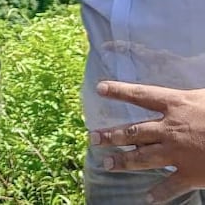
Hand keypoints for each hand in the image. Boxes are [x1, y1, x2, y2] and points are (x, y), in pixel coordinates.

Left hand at [91, 81, 204, 202]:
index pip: (140, 95)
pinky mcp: (190, 174)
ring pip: (141, 158)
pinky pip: (169, 186)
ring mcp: (177, 153)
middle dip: (111, 136)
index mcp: (175, 104)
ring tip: (106, 164)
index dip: (119, 91)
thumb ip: (190, 98)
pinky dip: (158, 194)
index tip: (99, 89)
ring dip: (122, 162)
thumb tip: (180, 93)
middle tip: (92, 139)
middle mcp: (169, 128)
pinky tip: (146, 198)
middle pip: (132, 131)